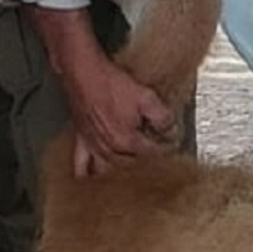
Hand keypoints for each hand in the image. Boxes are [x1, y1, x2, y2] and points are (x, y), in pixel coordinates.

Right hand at [65, 58, 175, 176]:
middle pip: (132, 164)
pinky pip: (81, 167)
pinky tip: (94, 179)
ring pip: (109, 169)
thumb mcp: (146, 95)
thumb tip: (171, 130)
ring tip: (132, 167)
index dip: (166, 148)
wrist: (83, 72)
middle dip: (146, 160)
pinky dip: (88, 175)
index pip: (152, 152)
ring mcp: (93, 146)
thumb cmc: (109, 82)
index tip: (172, 144)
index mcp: (126, 140)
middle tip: (155, 153)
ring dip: (122, 171)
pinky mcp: (80, 140)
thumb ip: (162, 117)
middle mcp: (109, 148)